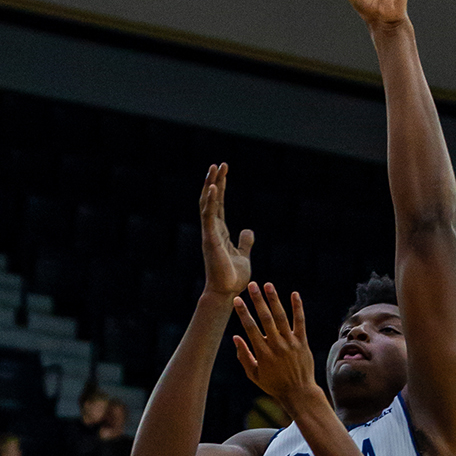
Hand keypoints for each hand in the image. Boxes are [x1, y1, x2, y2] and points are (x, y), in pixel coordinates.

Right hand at [200, 163, 253, 296]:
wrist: (227, 292)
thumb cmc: (233, 277)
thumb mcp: (243, 255)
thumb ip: (244, 242)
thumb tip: (248, 230)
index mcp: (219, 232)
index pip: (218, 204)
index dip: (220, 187)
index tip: (223, 170)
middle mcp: (212, 230)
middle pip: (211, 200)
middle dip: (215, 181)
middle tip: (219, 163)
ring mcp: (210, 233)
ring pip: (207, 204)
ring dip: (210, 185)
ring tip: (214, 168)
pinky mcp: (210, 239)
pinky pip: (209, 216)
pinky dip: (209, 201)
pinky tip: (212, 187)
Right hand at [232, 283, 321, 411]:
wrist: (299, 392)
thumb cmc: (273, 384)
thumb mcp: (253, 375)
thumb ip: (244, 355)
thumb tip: (235, 337)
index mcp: (262, 353)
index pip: (250, 328)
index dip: (243, 312)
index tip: (237, 300)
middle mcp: (276, 345)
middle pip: (265, 318)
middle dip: (257, 300)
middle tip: (251, 285)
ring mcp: (290, 343)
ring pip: (281, 317)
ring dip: (274, 299)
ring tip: (268, 285)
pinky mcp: (302, 342)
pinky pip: (300, 322)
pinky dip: (297, 307)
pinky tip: (294, 294)